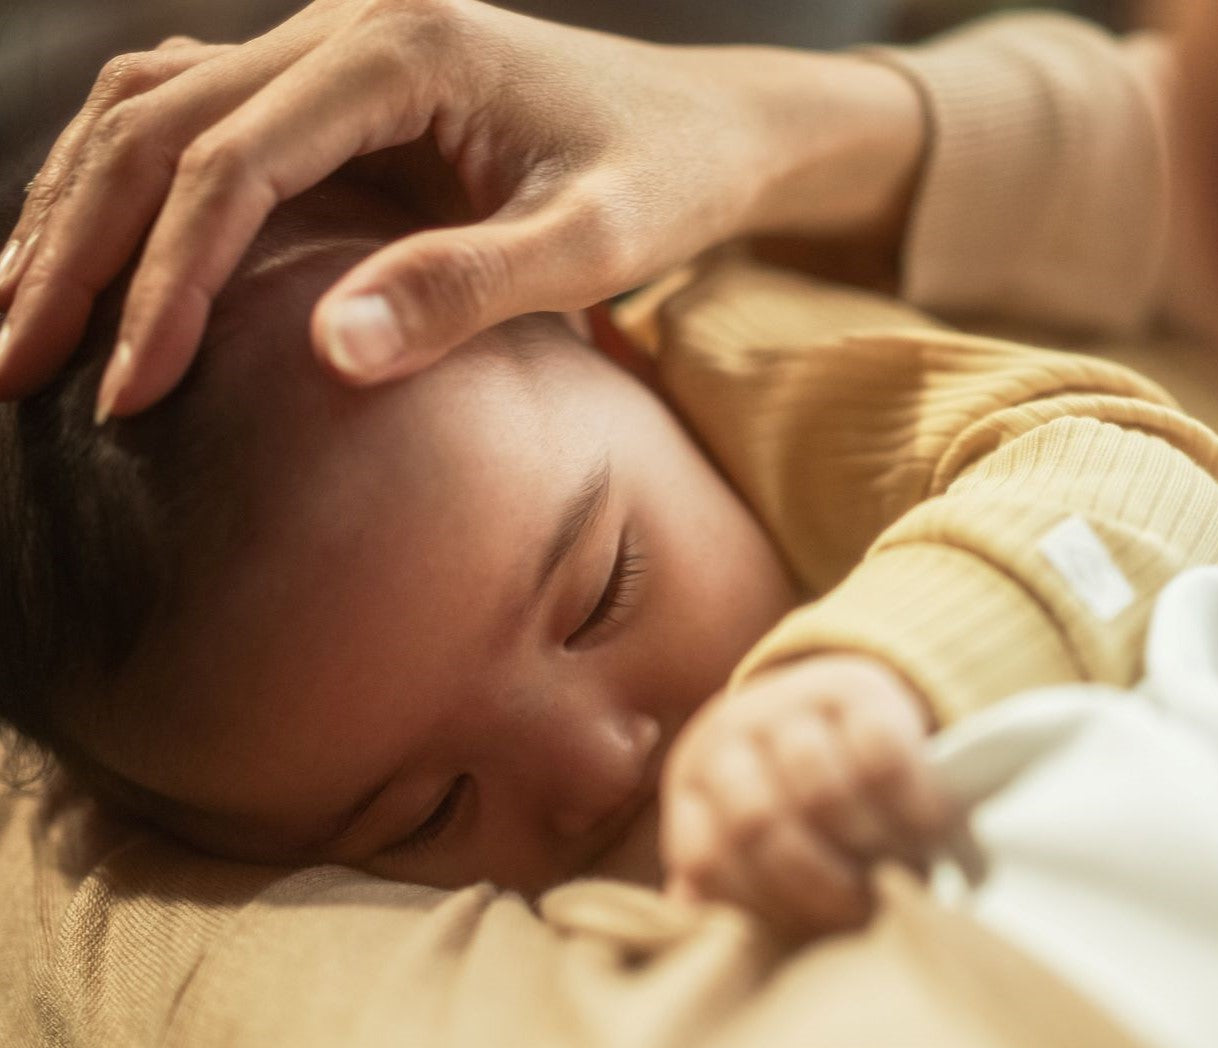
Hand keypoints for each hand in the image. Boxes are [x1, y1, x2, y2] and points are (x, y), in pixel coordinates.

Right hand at [0, 0, 922, 418]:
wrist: (705, 130)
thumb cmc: (664, 184)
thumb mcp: (590, 244)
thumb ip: (467, 287)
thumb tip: (328, 352)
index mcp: (399, 46)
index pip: (230, 167)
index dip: (165, 286)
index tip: (126, 396)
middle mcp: (342, 24)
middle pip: (154, 127)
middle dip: (74, 254)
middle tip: (9, 369)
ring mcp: (331, 47)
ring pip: (150, 111)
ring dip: (74, 214)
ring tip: (16, 318)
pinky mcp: (338, 88)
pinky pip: (197, 118)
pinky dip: (130, 188)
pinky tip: (96, 258)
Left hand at [660, 654, 953, 937]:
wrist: (841, 702)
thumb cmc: (797, 796)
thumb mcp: (754, 836)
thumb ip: (733, 887)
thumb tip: (706, 947)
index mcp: (693, 784)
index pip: (707, 860)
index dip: (761, 907)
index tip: (809, 934)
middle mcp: (727, 735)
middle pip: (759, 825)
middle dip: (817, 884)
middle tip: (863, 912)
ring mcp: (787, 702)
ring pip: (821, 792)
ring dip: (868, 847)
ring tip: (898, 873)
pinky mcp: (855, 687)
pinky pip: (881, 756)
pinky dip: (911, 804)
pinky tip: (930, 829)